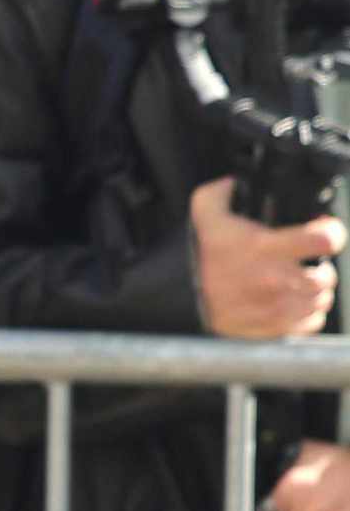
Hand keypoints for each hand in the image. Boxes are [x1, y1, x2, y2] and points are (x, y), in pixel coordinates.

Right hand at [191, 177, 341, 340]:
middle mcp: (275, 280)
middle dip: (323, 268)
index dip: (332, 232)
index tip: (325, 230)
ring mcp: (275, 307)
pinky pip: (310, 324)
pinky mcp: (271, 328)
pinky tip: (296, 304)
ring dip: (316, 292)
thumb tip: (232, 183)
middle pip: (327, 277)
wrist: (178, 299)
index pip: (323, 240)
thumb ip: (221, 192)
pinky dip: (308, 315)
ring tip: (302, 285)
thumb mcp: (204, 212)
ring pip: (321, 301)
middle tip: (311, 263)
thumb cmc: (195, 258)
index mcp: (265, 248)